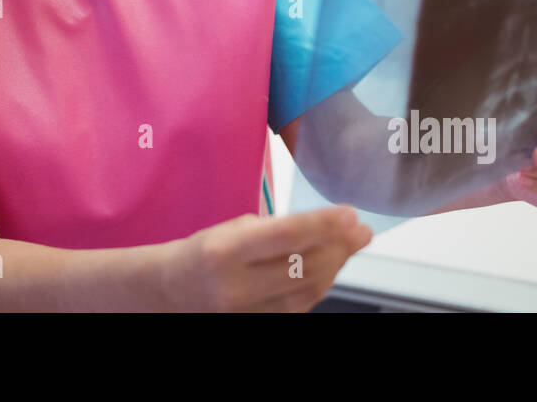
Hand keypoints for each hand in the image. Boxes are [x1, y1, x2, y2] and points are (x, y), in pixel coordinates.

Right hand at [159, 205, 372, 311]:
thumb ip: (276, 228)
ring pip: (309, 290)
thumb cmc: (206, 250)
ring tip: (354, 243)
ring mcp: (250, 311)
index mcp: (226, 251)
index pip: (285, 236)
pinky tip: (334, 264)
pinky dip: (323, 282)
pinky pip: (302, 305)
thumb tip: (327, 226)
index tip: (350, 214)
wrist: (175, 290)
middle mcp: (238, 286)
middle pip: (304, 267)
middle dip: (339, 246)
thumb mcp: (232, 228)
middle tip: (361, 229)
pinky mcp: (260, 323)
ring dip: (337, 264)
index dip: (323, 225)